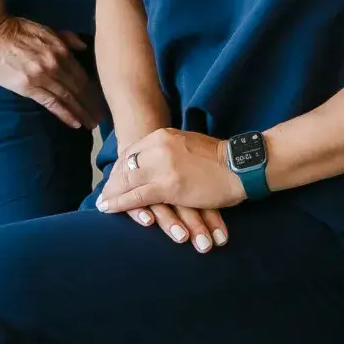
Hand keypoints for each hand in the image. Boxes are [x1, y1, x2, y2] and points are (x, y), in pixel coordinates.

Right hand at [0, 16, 101, 128]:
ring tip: (92, 124)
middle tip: (102, 118)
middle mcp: (56, 64)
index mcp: (61, 50)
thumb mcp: (45, 29)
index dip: (94, 89)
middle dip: (92, 104)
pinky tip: (75, 123)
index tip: (102, 100)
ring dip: (82, 112)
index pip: (83, 74)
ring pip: (68, 97)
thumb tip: (83, 47)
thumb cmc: (15, 29)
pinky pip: (51, 103)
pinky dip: (65, 113)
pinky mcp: (28, 87)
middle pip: (79, 88)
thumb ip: (66, 38)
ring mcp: (42, 76)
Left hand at [95, 128, 242, 250]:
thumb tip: (158, 160)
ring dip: (112, 194)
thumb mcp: (188, 143)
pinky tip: (110, 208)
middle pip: (125, 166)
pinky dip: (120, 204)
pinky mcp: (167, 187)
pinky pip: (137, 197)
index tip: (114, 179)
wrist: (240, 165)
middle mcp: (158, 147)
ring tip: (103, 204)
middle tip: (104, 194)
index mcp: (163, 135)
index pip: (132, 152)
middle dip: (113, 182)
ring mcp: (162, 167)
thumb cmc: (220, 157)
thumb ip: (171, 149)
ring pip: (127, 182)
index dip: (121, 168)